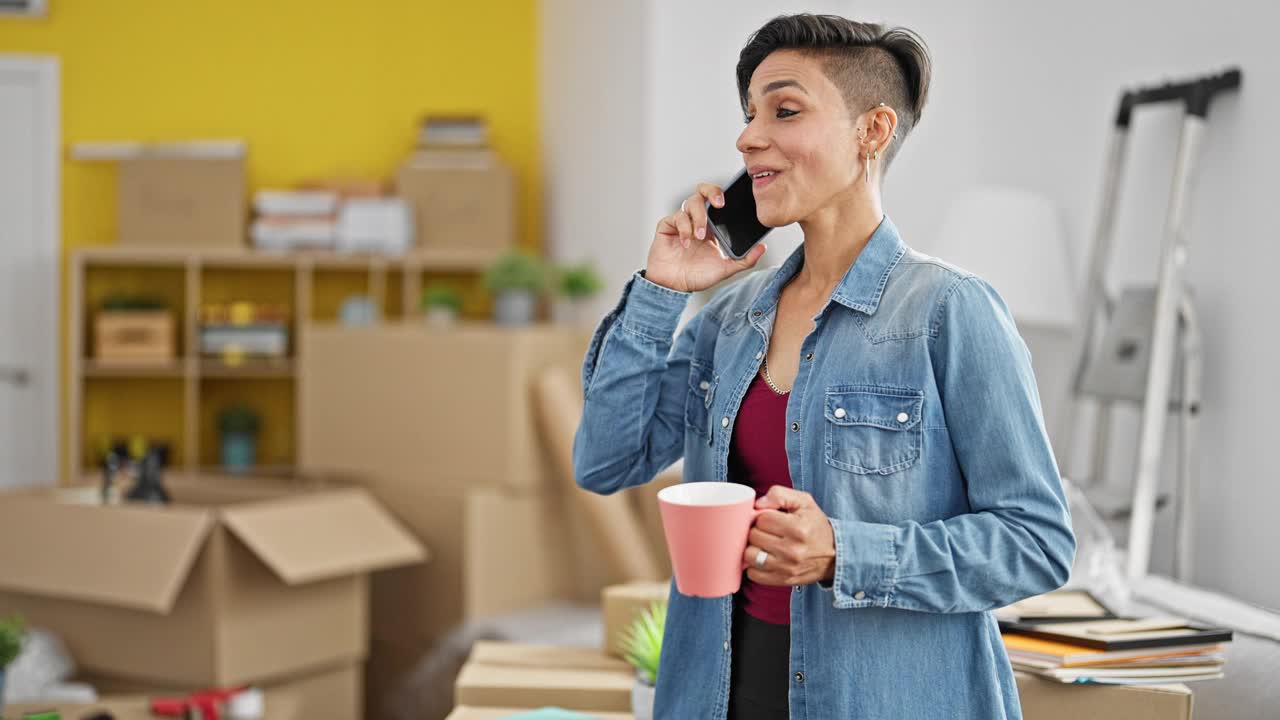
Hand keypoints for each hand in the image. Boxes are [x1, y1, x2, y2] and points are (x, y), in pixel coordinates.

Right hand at [645, 183, 767, 292]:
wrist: (674, 287)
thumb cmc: (697, 276)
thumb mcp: (725, 269)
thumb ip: (745, 260)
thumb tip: (762, 247)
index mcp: (712, 225)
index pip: (718, 200)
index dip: (724, 195)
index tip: (731, 201)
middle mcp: (697, 219)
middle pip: (703, 191)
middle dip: (712, 191)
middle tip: (720, 203)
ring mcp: (681, 221)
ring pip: (690, 202)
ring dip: (698, 218)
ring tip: (700, 236)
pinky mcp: (667, 226)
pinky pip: (676, 217)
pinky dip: (683, 228)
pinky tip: (686, 243)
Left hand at [743, 486, 836, 586]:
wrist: (834, 555)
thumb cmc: (816, 526)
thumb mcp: (804, 502)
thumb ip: (779, 495)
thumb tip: (758, 504)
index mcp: (797, 528)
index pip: (762, 518)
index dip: (763, 516)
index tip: (771, 519)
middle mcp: (792, 550)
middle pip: (754, 536)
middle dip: (758, 531)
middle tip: (768, 531)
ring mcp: (786, 567)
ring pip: (750, 555)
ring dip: (754, 548)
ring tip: (764, 545)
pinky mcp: (783, 580)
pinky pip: (754, 574)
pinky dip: (755, 566)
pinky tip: (765, 558)